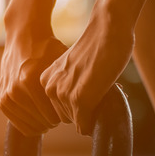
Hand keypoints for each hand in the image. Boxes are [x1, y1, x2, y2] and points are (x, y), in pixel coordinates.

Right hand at [0, 29, 67, 136]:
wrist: (23, 37)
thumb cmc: (47, 48)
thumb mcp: (62, 62)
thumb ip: (71, 84)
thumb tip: (87, 107)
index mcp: (31, 80)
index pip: (54, 116)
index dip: (66, 116)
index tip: (71, 109)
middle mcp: (16, 89)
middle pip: (44, 123)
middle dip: (56, 120)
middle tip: (62, 112)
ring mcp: (7, 96)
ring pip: (32, 127)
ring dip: (43, 123)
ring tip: (51, 113)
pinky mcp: (1, 101)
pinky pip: (19, 124)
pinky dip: (31, 123)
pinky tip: (40, 116)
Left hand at [40, 10, 134, 135]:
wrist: (108, 30)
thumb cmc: (97, 46)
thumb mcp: (74, 68)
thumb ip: (69, 83)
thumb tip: (76, 108)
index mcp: (46, 80)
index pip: (59, 109)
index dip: (78, 104)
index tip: (89, 87)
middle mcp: (50, 88)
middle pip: (67, 118)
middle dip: (84, 110)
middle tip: (97, 89)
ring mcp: (63, 94)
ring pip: (77, 122)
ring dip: (91, 113)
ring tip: (101, 88)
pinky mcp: (79, 99)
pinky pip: (85, 125)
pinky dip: (95, 121)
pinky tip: (103, 99)